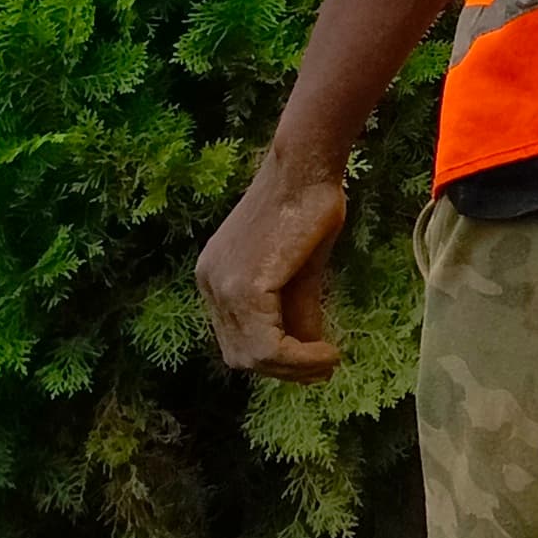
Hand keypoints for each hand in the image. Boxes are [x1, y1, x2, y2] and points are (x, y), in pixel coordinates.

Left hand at [198, 141, 350, 374]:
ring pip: (253, 356)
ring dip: (295, 367)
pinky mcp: (243, 287)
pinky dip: (300, 357)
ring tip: (328, 359)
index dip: (276, 360)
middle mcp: (209, 283)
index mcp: (215, 278)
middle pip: (240, 355)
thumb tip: (310, 355)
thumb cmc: (308, 207)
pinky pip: (268, 344)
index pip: (238, 340)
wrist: (307, 168)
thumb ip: (296, 313)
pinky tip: (327, 351)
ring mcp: (221, 286)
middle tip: (324, 366)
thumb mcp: (300, 273)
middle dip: (285, 369)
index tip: (315, 362)